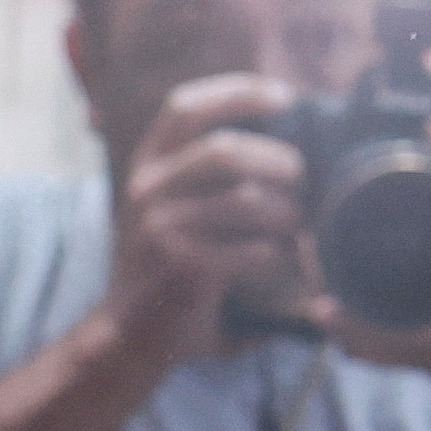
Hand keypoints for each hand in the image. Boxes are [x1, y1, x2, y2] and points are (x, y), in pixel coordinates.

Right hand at [104, 71, 313, 364]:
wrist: (126, 337)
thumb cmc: (169, 267)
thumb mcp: (174, 207)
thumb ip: (211, 175)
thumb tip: (288, 140)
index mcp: (146, 165)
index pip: (185, 106)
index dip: (237, 92)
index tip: (284, 97)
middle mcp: (146, 188)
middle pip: (223, 149)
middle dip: (277, 158)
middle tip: (303, 177)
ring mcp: (157, 227)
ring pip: (243, 200)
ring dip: (285, 211)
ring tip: (298, 224)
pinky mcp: (176, 267)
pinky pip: (246, 250)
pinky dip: (272, 253)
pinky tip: (277, 259)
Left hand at [318, 123, 430, 388]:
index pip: (362, 293)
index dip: (324, 264)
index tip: (310, 232)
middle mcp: (427, 339)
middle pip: (345, 321)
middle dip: (320, 283)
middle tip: (309, 244)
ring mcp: (426, 361)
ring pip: (357, 345)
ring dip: (334, 311)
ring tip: (324, 270)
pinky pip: (379, 356)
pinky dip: (360, 333)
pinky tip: (358, 304)